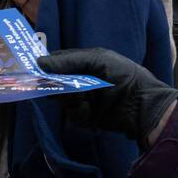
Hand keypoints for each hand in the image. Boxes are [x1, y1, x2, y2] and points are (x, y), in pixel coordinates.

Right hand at [38, 48, 177, 147]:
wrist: (142, 108)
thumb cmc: (124, 77)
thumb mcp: (98, 61)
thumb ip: (69, 61)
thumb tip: (39, 63)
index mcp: (85, 61)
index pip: (57, 61)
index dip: (46, 66)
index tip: (35, 70)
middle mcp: (81, 79)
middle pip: (55, 82)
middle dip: (58, 86)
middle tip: (65, 88)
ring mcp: (82, 98)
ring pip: (61, 100)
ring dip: (72, 101)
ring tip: (87, 102)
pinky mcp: (85, 116)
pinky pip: (71, 114)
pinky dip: (80, 114)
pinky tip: (92, 112)